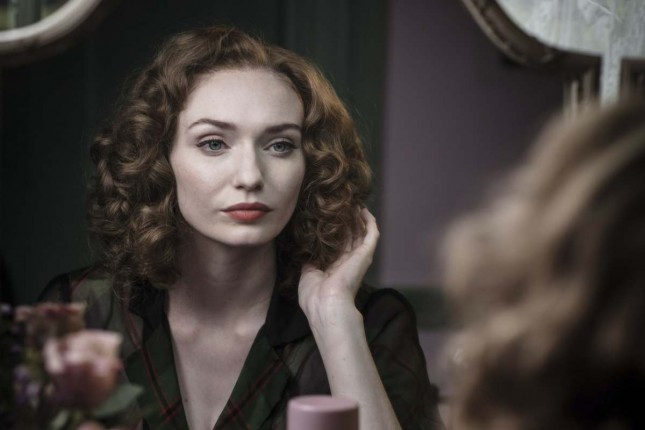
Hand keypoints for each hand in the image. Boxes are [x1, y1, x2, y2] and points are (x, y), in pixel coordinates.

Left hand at [298, 208, 378, 324]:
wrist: (327, 303)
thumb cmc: (315, 294)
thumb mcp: (307, 274)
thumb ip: (310, 261)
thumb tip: (308, 250)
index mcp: (334, 269)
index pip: (337, 247)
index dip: (336, 233)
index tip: (330, 219)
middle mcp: (348, 262)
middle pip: (350, 237)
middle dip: (348, 222)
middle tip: (343, 206)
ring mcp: (358, 258)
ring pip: (362, 233)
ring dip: (359, 219)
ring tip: (354, 204)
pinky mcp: (365, 254)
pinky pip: (371, 234)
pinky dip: (369, 222)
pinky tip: (364, 210)